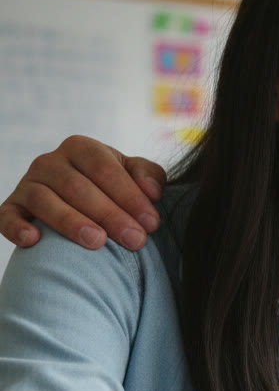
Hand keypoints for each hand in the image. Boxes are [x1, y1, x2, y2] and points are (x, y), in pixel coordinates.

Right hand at [0, 135, 164, 250]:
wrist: (83, 202)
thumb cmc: (114, 188)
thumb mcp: (134, 175)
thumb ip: (149, 175)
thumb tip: (152, 191)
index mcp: (81, 148)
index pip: (104, 169)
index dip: (130, 196)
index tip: (152, 223)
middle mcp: (50, 162)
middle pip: (78, 187)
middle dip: (110, 215)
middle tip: (135, 240)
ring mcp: (28, 184)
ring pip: (44, 200)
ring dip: (70, 222)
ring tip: (97, 242)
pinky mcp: (12, 207)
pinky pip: (7, 216)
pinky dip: (16, 227)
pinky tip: (34, 241)